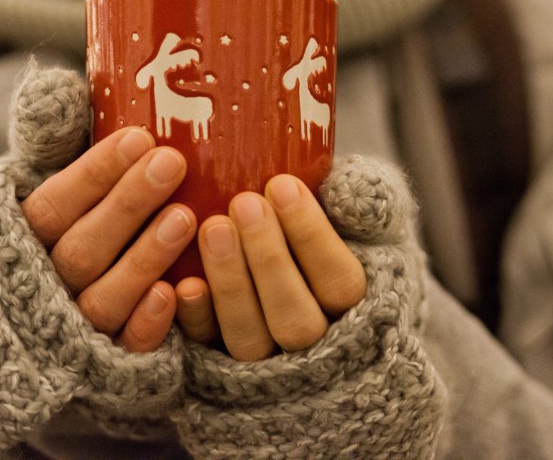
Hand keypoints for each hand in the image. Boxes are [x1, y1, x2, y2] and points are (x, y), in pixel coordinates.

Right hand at [21, 127, 196, 352]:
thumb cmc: (38, 230)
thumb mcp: (31, 181)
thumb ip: (46, 139)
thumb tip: (58, 87)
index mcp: (14, 239)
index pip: (50, 206)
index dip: (94, 174)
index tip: (139, 138)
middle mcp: (35, 288)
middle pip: (79, 251)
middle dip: (127, 205)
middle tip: (172, 162)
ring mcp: (64, 333)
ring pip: (101, 302)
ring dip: (143, 259)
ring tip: (186, 217)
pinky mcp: (98, 368)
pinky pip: (119, 353)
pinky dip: (144, 327)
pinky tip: (174, 294)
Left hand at [174, 175, 366, 360]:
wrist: (306, 304)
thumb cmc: (341, 247)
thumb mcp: (368, 228)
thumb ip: (365, 207)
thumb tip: (349, 185)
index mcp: (359, 311)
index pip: (340, 282)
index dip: (312, 236)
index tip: (283, 186)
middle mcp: (318, 349)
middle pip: (295, 318)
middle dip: (268, 259)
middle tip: (244, 203)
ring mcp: (270, 365)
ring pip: (250, 338)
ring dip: (230, 284)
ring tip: (213, 227)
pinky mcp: (225, 368)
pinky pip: (208, 352)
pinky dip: (197, 319)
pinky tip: (184, 283)